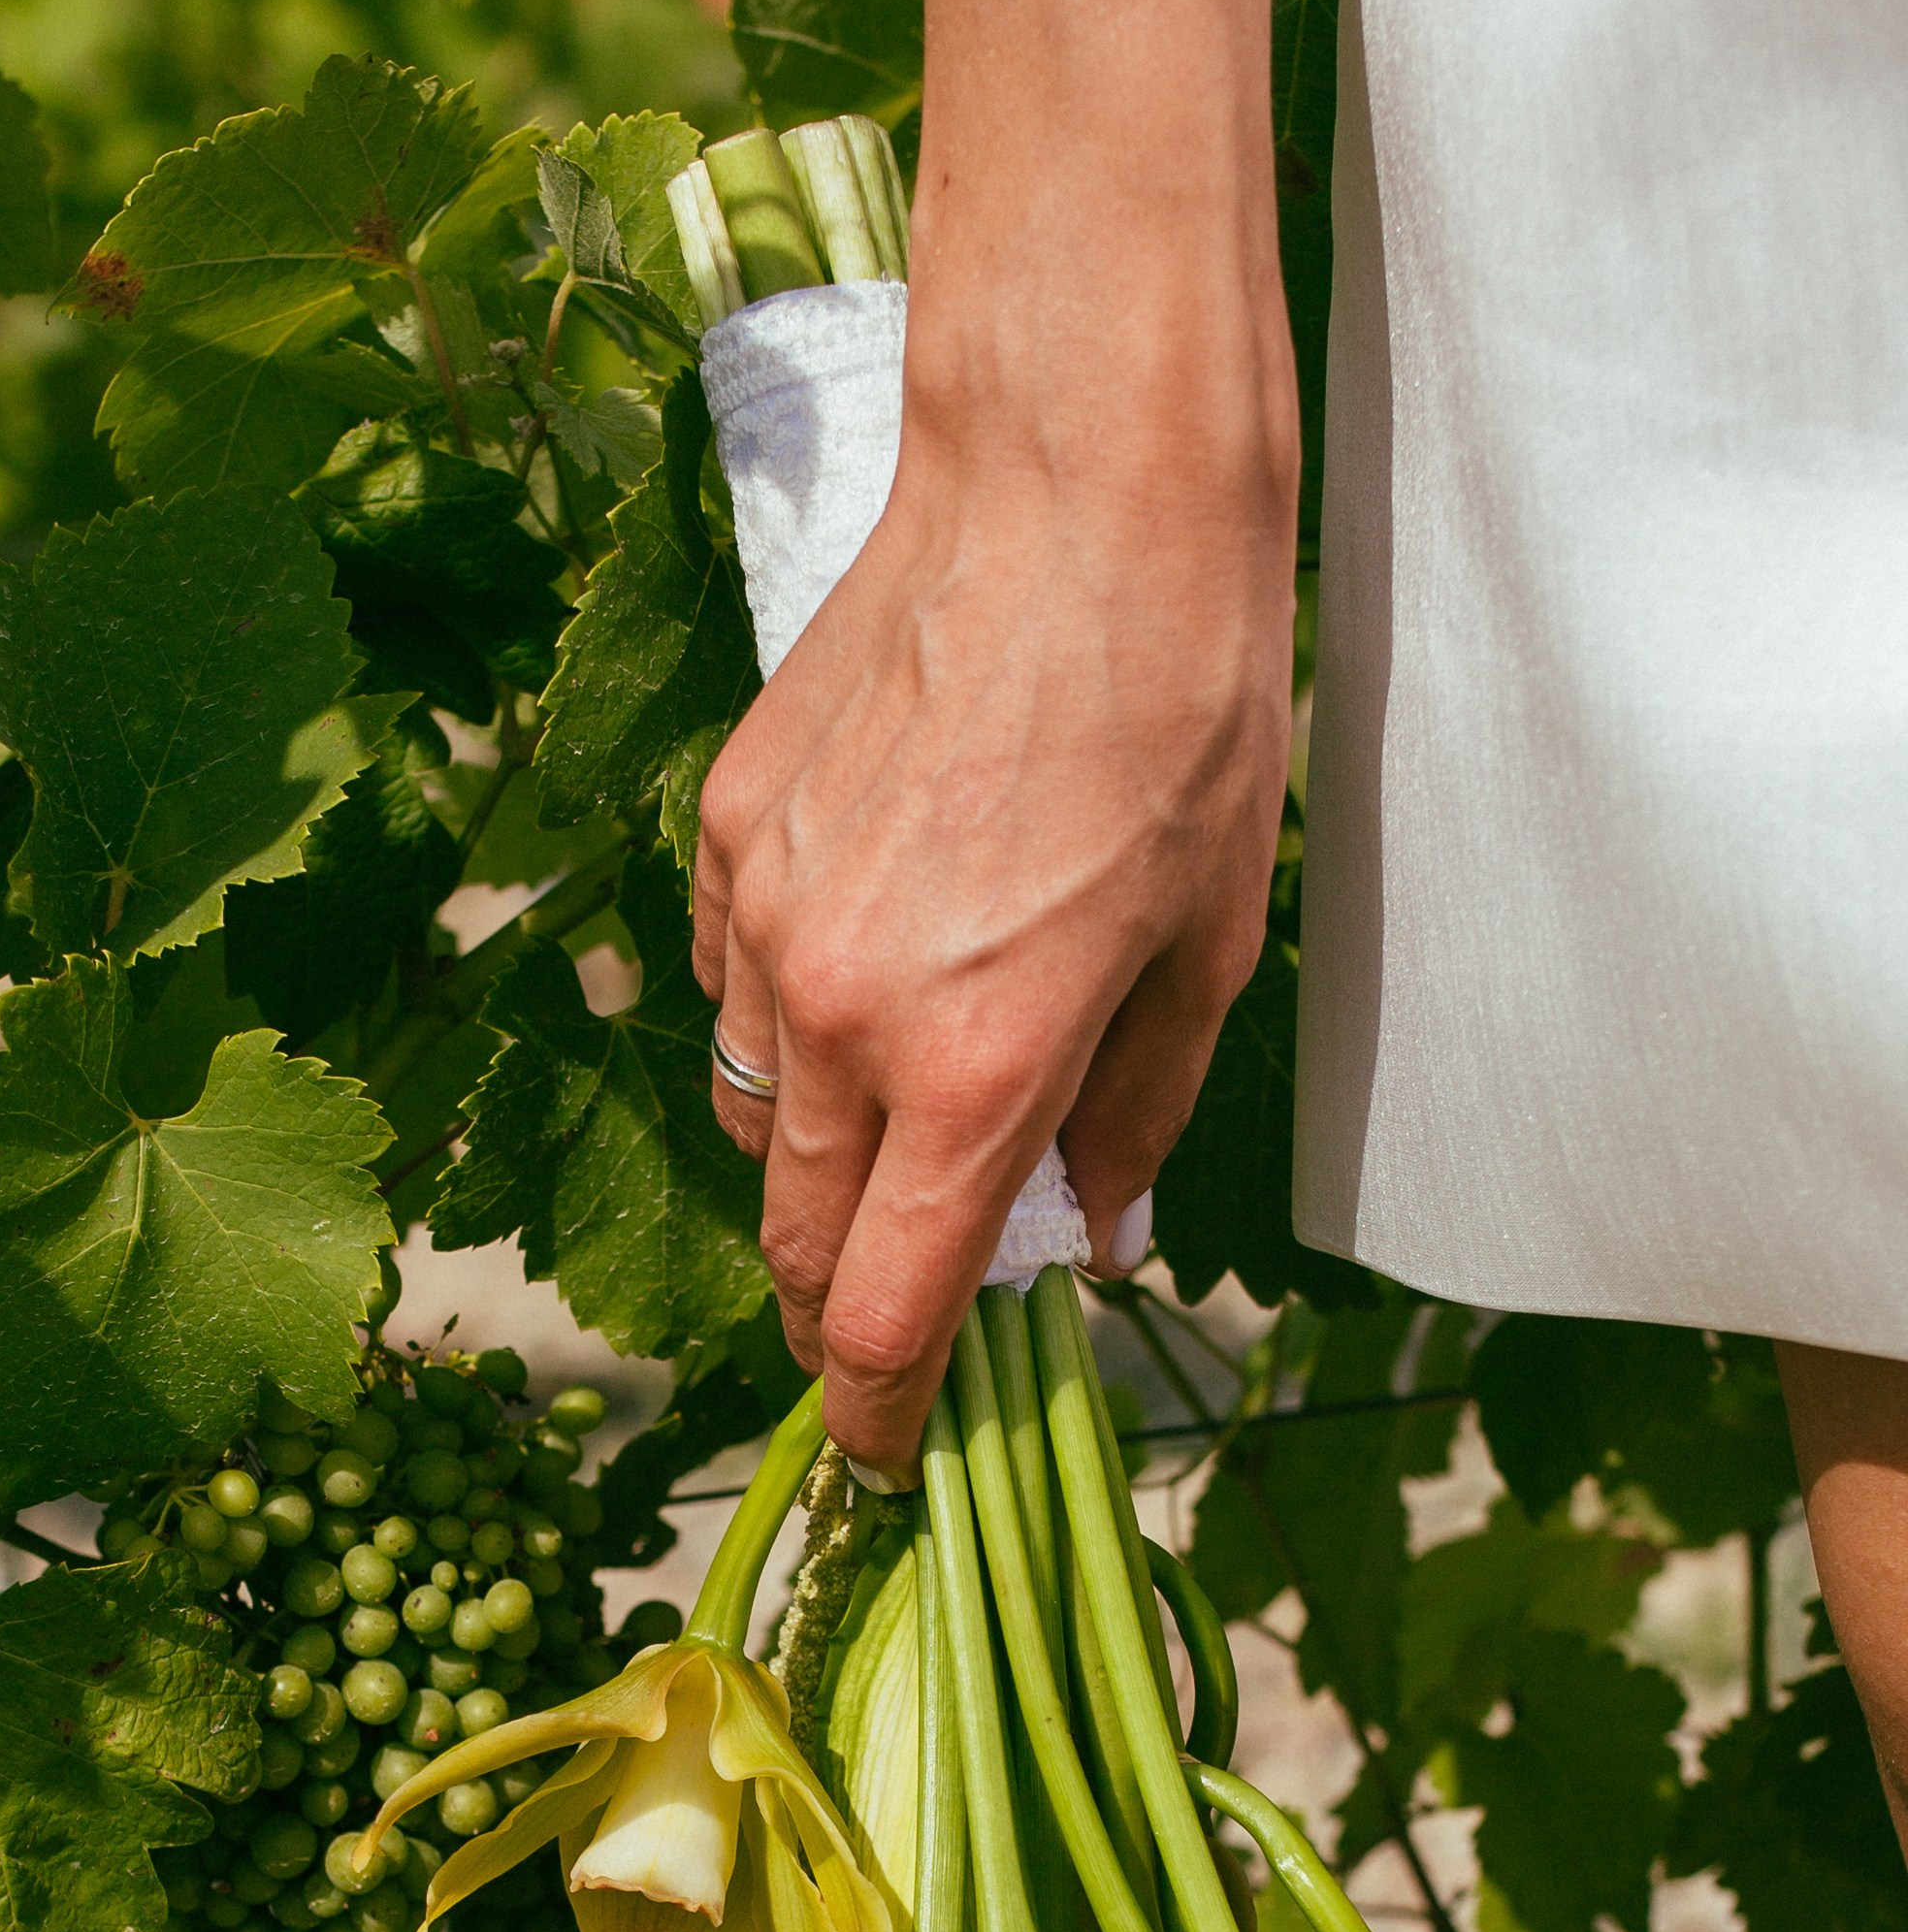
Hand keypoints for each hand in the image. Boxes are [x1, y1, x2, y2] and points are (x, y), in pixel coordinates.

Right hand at [690, 0, 1296, 1478]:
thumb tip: (1086, 1233)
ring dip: (812, 1172)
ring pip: (751, 1126)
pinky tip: (860, 977)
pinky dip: (783, 1033)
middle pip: (797, 1244)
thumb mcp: (1206, 937)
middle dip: (843, 1312)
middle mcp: (838, 1014)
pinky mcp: (724, 836)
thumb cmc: (1182, 700)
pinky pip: (730, 995)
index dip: (881, 1414)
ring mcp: (762, 922)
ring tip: (893, 1132)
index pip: (882, 1314)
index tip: (892, 1454)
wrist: (1072, 477)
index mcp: (973, 1063)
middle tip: (900, 1322)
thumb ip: (1135, 1114)